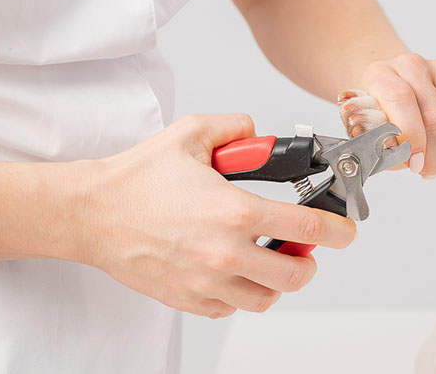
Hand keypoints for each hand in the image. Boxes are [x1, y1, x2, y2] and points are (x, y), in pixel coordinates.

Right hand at [75, 113, 355, 317]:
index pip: (307, 228)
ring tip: (269, 261)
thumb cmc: (137, 179)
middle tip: (302, 247)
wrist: (92, 214)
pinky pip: (231, 307)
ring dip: (277, 281)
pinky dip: (241, 293)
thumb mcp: (191, 133)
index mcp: (234, 211)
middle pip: (296, 274)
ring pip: (267, 297)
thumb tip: (259, 135)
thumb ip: (236, 128)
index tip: (343, 231)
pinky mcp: (189, 298)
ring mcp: (207, 281)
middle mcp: (226, 252)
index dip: (336, 230)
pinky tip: (234, 270)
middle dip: (309, 260)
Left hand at [342, 54, 435, 176]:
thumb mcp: (370, 130)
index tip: (415, 164)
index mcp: (381, 75)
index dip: (412, 137)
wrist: (396, 90)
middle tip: (429, 171)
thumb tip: (403, 157)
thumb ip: (379, 144)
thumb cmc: (383, 115)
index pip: (401, 99)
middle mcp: (414, 66)